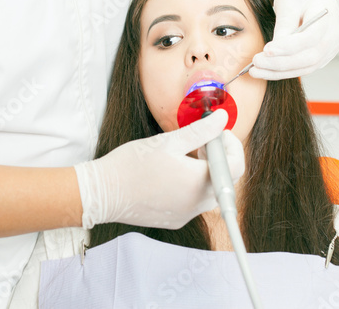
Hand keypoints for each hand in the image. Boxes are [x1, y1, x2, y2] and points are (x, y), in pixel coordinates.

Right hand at [74, 109, 244, 228]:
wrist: (102, 193)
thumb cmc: (132, 164)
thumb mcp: (169, 141)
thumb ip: (201, 130)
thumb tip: (222, 119)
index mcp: (198, 183)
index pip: (235, 166)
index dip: (232, 146)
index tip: (218, 132)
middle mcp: (197, 204)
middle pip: (226, 180)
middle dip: (220, 157)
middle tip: (202, 142)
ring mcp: (186, 215)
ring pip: (211, 192)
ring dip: (207, 171)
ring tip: (187, 155)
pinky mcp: (175, 219)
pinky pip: (195, 201)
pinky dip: (194, 185)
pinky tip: (174, 172)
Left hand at [251, 0, 338, 79]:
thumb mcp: (289, 1)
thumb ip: (284, 25)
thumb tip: (273, 50)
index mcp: (329, 18)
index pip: (310, 38)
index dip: (288, 47)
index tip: (266, 50)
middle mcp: (334, 36)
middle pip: (309, 58)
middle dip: (280, 64)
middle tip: (256, 63)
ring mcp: (331, 49)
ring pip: (306, 67)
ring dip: (279, 72)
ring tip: (255, 71)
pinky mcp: (323, 57)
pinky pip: (303, 68)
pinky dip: (284, 72)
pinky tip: (266, 71)